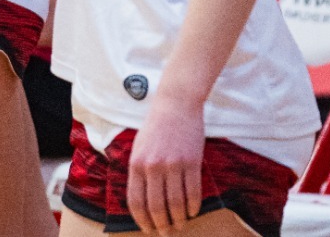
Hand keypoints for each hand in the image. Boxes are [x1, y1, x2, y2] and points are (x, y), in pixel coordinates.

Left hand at [127, 99, 205, 232]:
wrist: (176, 104)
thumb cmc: (156, 126)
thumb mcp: (139, 147)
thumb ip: (138, 171)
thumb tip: (141, 199)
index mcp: (136, 164)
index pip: (136, 201)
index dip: (142, 219)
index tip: (148, 229)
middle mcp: (153, 167)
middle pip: (156, 206)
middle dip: (161, 224)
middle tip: (166, 232)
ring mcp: (173, 165)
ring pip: (176, 203)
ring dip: (178, 218)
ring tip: (180, 225)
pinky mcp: (192, 162)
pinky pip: (193, 192)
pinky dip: (193, 206)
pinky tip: (193, 212)